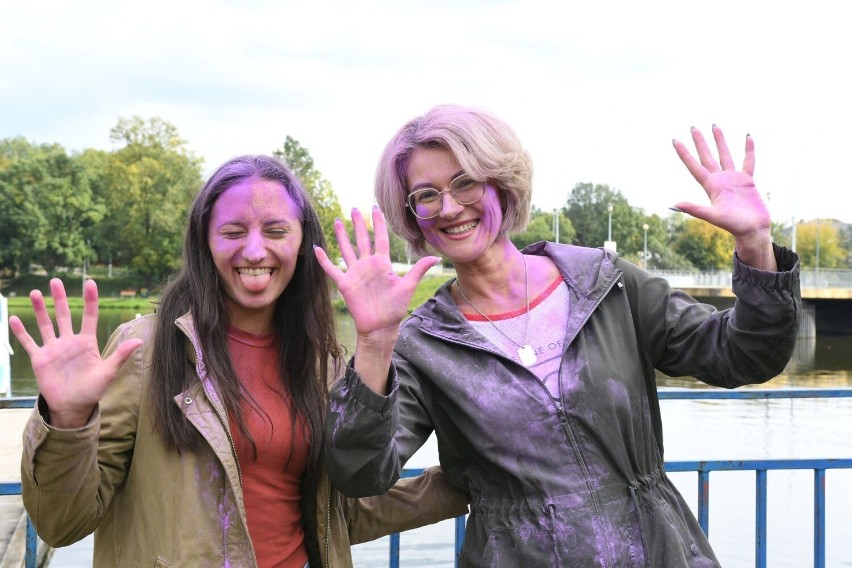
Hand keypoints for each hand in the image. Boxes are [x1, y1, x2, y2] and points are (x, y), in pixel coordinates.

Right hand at [8, 278, 142, 427]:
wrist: (73, 407)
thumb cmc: (92, 390)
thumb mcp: (108, 372)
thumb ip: (120, 355)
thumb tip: (140, 341)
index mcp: (87, 342)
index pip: (89, 316)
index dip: (90, 300)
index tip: (90, 282)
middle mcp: (69, 342)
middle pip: (64, 315)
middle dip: (60, 298)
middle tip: (56, 281)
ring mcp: (54, 349)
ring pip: (45, 324)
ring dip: (39, 309)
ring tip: (34, 292)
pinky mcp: (40, 359)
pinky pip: (29, 342)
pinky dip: (21, 332)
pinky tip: (14, 318)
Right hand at [314, 207, 439, 344]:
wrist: (380, 326)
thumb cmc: (395, 308)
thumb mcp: (408, 286)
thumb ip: (418, 270)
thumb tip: (436, 257)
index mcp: (382, 263)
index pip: (380, 238)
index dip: (378, 224)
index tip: (375, 209)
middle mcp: (368, 265)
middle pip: (361, 239)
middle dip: (358, 224)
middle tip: (354, 209)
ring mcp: (355, 273)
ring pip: (347, 249)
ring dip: (341, 236)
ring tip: (338, 221)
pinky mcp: (345, 283)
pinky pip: (331, 269)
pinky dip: (323, 260)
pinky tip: (317, 248)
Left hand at [672, 125, 775, 269]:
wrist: (753, 231)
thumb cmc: (733, 226)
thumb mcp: (712, 216)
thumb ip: (694, 209)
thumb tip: (674, 205)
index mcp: (710, 186)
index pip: (694, 166)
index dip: (684, 153)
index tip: (675, 140)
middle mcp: (720, 180)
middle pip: (707, 156)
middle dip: (700, 142)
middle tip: (692, 126)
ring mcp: (733, 179)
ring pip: (725, 155)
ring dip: (720, 141)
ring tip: (715, 125)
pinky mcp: (747, 181)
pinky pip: (748, 161)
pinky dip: (748, 150)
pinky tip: (748, 137)